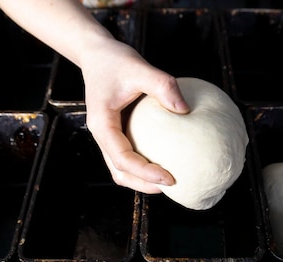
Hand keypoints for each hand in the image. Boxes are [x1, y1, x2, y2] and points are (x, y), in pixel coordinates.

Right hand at [80, 38, 189, 192]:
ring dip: (141, 180)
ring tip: (168, 182)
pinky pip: (127, 156)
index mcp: (102, 125)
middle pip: (119, 173)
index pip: (123, 159)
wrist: (97, 54)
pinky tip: (164, 161)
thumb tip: (185, 110)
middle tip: (173, 186)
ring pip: (121, 169)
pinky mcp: (116, 133)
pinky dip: (142, 166)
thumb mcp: (139, 67)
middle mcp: (102, 135)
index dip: (145, 173)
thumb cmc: (115, 60)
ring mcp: (107, 136)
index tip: (170, 178)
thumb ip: (163, 86)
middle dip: (144, 184)